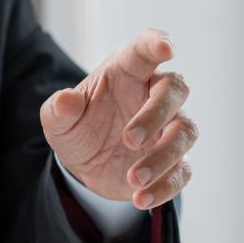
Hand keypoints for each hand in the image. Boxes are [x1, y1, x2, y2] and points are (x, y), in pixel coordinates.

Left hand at [41, 28, 196, 209]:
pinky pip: (182, 170)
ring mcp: (168, 127)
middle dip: (156, 113)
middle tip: (129, 139)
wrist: (85, 164)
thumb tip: (65, 101)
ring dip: (163, 156)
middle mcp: (154, 94)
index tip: (165, 48)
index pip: (146, 48)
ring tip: (134, 178)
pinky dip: (166, 186)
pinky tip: (142, 199)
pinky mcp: (173, 160)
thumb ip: (59, 109)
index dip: (158, 43)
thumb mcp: (58, 121)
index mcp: (129, 71)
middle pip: (175, 90)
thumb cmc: (78, 126)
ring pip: (185, 131)